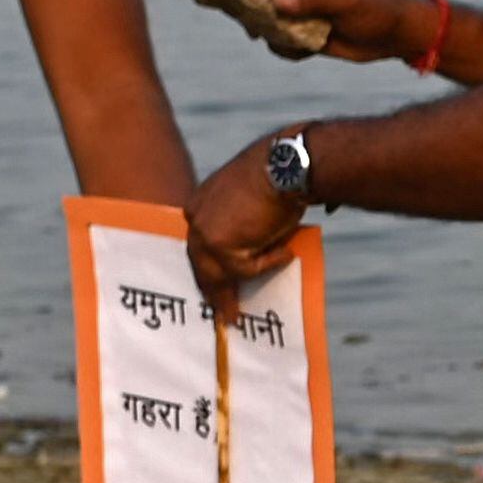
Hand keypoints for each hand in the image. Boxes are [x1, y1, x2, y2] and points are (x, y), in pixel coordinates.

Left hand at [189, 134, 307, 297]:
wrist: (284, 165)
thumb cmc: (279, 177)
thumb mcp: (254, 202)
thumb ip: (245, 226)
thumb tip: (257, 248)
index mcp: (200, 204)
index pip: (199, 245)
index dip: (206, 268)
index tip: (212, 286)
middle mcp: (195, 217)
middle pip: (199, 263)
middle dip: (210, 290)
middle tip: (220, 313)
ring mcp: (205, 233)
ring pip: (218, 274)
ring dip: (228, 296)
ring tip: (234, 317)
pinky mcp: (220, 246)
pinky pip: (245, 270)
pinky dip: (268, 264)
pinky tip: (287, 252)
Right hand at [198, 0, 419, 63]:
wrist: (396, 35)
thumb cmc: (376, 6)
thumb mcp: (347, 1)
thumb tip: (276, 1)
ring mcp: (294, 5)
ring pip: (256, 10)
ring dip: (254, 23)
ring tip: (267, 33)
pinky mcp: (300, 29)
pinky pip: (276, 38)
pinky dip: (282, 47)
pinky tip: (303, 51)